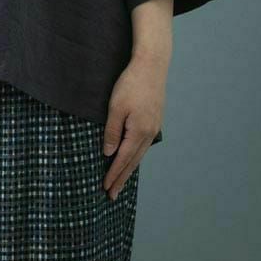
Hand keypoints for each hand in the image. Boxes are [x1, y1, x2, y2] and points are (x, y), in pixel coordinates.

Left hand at [102, 56, 164, 199]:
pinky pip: (143, 145)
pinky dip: (135, 156)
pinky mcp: (154, 121)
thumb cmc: (131, 84)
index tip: (106, 189)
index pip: (123, 160)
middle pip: (133, 162)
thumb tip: (109, 153)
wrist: (152, 66)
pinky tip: (131, 159)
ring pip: (139, 155)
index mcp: (139, 132)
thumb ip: (112, 132)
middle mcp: (149, 133)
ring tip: (120, 182)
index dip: (113, 175)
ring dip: (129, 169)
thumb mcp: (115, 108)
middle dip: (121, 179)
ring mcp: (154, 127)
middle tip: (112, 195)